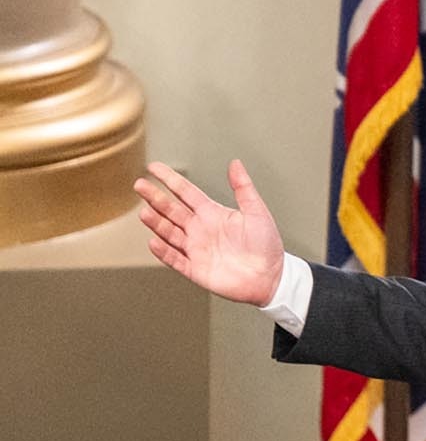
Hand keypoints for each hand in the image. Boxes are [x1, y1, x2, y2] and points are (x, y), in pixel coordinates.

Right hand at [134, 160, 285, 305]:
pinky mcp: (195, 269)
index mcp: (212, 213)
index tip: (153, 168)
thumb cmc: (266, 245)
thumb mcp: (257, 212)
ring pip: (169, 233)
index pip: (186, 192)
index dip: (170, 179)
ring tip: (145, 213)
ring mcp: (195, 249)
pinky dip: (163, 252)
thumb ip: (243, 188)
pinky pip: (174, 259)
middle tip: (139, 185)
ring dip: (156, 223)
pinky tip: (153, 241)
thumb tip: (235, 163)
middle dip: (155, 198)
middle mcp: (200, 229)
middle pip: (172, 210)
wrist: (270, 277)